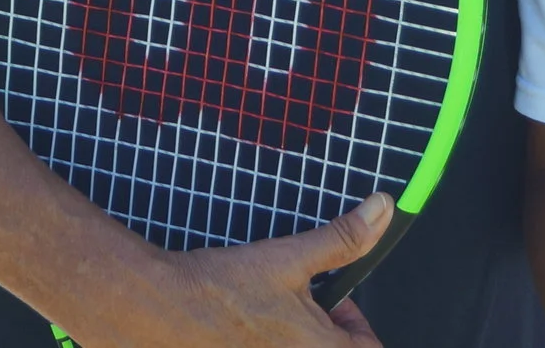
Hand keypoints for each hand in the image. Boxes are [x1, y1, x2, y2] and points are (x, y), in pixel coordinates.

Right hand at [70, 192, 393, 347]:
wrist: (163, 309)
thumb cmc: (224, 289)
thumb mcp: (291, 257)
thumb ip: (343, 238)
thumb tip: (382, 210)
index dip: (356, 326)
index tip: (336, 302)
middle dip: (323, 329)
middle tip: (299, 304)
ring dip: (295, 335)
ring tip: (269, 314)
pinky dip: (267, 339)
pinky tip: (245, 325)